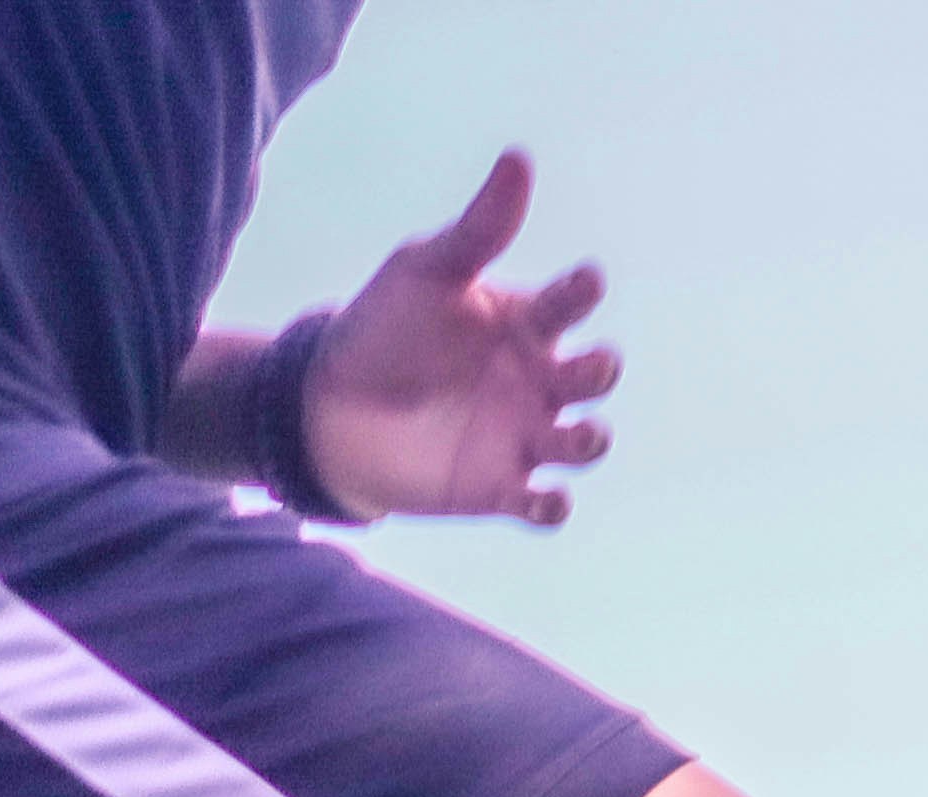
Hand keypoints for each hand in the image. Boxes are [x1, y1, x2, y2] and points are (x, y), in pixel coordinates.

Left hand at [307, 151, 617, 525]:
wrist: (327, 407)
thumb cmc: (384, 328)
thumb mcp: (426, 272)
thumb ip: (477, 230)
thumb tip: (518, 158)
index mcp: (528, 320)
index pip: (573, 302)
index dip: (582, 292)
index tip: (581, 284)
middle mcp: (538, 378)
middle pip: (595, 375)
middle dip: (600, 370)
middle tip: (586, 368)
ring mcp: (522, 435)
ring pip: (582, 442)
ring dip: (591, 441)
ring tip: (583, 437)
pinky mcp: (496, 488)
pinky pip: (541, 505)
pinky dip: (551, 507)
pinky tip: (544, 502)